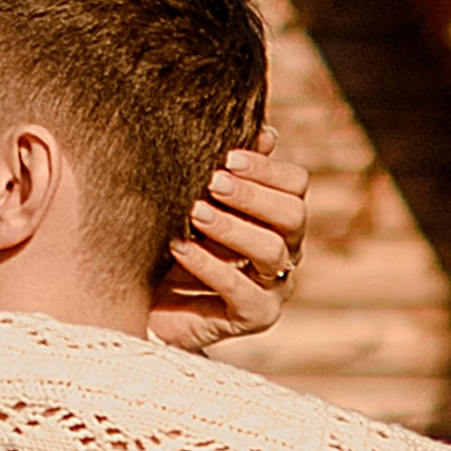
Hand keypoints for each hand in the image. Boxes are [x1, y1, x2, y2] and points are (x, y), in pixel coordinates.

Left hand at [150, 133, 309, 348]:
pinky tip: (180, 248)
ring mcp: (275, 287)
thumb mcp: (201, 204)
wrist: (154, 305)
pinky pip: (241, 291)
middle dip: (252, 196)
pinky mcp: (256, 317)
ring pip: (272, 251)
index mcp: (280, 217)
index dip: (267, 169)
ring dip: (231, 228)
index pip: (295, 185)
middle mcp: (286, 250)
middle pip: (293, 216)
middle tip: (213, 182)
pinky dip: (209, 266)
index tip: (228, 157)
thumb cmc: (181, 245)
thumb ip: (230, 173)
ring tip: (194, 212)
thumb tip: (265, 132)